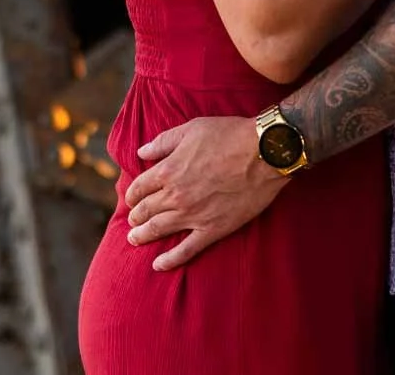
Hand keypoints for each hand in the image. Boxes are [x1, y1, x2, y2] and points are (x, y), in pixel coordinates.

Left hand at [120, 116, 287, 270]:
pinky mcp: (212, 229)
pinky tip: (158, 265)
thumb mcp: (192, 129)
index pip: (139, 187)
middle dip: (135, 216)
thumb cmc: (228, 135)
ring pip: (159, 229)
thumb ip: (164, 142)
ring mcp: (193, 215)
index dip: (132, 194)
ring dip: (143, 235)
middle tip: (132, 220)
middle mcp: (175, 195)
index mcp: (168, 170)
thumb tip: (141, 152)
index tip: (131, 198)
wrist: (263, 154)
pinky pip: (186, 250)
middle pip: (146, 210)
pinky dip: (170, 260)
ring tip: (134, 239)